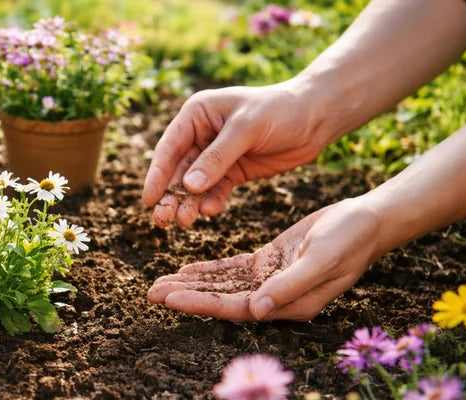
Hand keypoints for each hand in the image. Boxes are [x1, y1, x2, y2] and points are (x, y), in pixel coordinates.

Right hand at [142, 82, 326, 227]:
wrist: (316, 118)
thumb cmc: (280, 110)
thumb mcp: (247, 129)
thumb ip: (217, 158)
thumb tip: (187, 186)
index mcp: (197, 114)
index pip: (169, 147)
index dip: (157, 174)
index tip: (149, 199)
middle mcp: (201, 134)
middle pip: (177, 170)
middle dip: (170, 195)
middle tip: (162, 220)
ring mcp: (216, 156)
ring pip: (193, 185)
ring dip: (187, 203)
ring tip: (184, 222)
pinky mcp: (232, 172)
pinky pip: (215, 191)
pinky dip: (210, 202)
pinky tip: (207, 212)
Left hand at [147, 199, 382, 320]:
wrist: (368, 220)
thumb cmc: (350, 240)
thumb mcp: (321, 259)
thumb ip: (289, 286)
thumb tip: (255, 310)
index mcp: (286, 304)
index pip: (233, 308)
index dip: (199, 303)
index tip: (168, 298)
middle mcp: (274, 298)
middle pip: (220, 299)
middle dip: (185, 296)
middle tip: (150, 292)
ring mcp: (270, 281)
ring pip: (222, 285)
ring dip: (191, 284)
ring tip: (159, 283)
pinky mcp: (269, 262)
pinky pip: (232, 269)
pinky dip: (209, 269)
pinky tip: (186, 269)